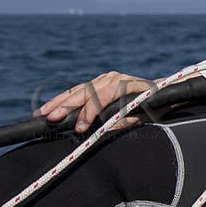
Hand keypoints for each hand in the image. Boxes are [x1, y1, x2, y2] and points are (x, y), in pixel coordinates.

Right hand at [37, 72, 157, 134]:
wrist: (164, 89)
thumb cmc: (158, 105)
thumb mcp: (149, 116)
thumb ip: (129, 121)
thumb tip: (105, 128)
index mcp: (129, 84)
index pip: (105, 95)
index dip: (91, 111)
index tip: (80, 127)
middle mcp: (115, 78)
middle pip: (87, 91)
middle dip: (68, 106)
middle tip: (51, 118)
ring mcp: (105, 78)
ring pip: (78, 90)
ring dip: (59, 102)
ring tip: (42, 113)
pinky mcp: (98, 82)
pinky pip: (78, 90)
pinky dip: (62, 99)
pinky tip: (49, 107)